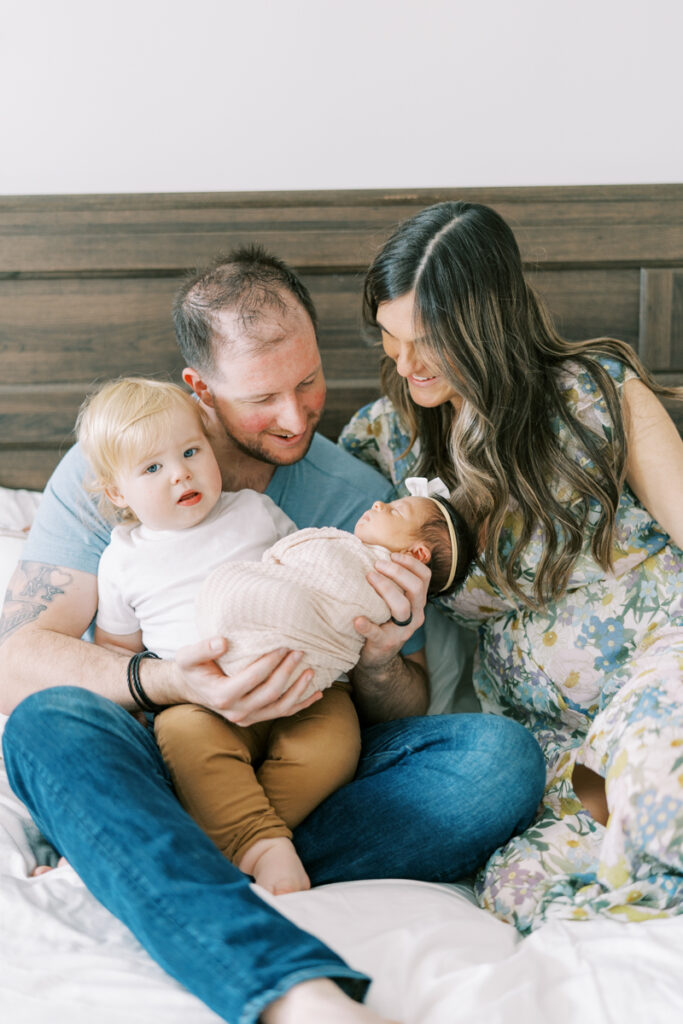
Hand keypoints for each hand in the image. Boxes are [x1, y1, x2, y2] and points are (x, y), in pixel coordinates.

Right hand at [170, 638, 321, 725]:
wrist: (191, 687)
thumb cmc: (192, 668)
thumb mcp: (187, 656)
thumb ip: (202, 649)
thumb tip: (223, 642)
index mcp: (222, 695)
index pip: (253, 677)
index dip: (270, 661)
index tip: (283, 644)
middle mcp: (236, 711)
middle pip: (270, 693)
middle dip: (287, 672)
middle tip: (300, 652)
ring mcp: (247, 718)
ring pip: (279, 708)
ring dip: (299, 690)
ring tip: (311, 671)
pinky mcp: (255, 719)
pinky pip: (282, 713)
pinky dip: (301, 704)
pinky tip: (317, 693)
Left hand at [354, 552, 429, 670]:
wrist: (376, 658)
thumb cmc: (380, 619)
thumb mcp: (391, 601)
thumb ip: (390, 581)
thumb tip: (369, 546)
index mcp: (417, 602)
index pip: (425, 577)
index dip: (411, 562)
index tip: (391, 554)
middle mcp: (415, 615)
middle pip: (416, 588)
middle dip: (397, 572)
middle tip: (376, 565)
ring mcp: (402, 631)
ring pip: (402, 607)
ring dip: (385, 588)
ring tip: (368, 577)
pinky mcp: (385, 644)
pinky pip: (378, 633)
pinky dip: (367, 625)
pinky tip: (357, 619)